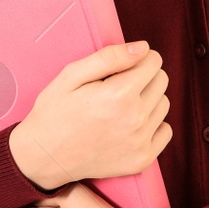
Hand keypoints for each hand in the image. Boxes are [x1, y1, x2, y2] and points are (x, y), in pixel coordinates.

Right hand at [7, 41, 170, 190]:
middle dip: (144, 77)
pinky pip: (165, 131)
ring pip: (163, 104)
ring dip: (148, 100)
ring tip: (121, 106)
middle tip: (119, 85)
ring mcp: (140, 142)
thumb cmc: (54, 112)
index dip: (138, 58)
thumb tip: (142, 48)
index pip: (154, 61)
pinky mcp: (142, 159)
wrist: (43, 157)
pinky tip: (129, 125)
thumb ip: (109, 57)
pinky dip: (152, 125)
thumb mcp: (71, 75)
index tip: (122, 66)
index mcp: (119, 94)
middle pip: (161, 81)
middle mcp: (135, 119)